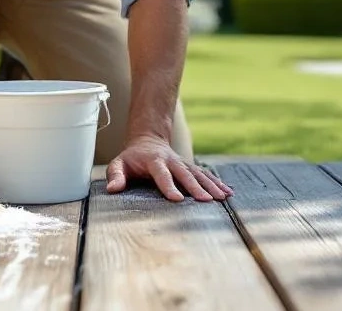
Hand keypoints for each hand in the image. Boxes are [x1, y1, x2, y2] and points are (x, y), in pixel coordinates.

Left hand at [106, 134, 232, 201]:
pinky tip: (228, 193)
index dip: (169, 186)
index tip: (177, 199)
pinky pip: (206, 175)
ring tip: (223, 198)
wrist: (148, 141)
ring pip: (199, 174)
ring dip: (211, 186)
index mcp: (154, 161)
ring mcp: (184, 163)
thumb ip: (116, 176)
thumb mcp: (118, 164)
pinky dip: (218, 183)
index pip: (162, 174)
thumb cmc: (131, 158)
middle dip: (196, 188)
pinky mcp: (191, 167)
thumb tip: (113, 189)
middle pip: (185, 175)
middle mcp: (172, 161)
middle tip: (207, 201)